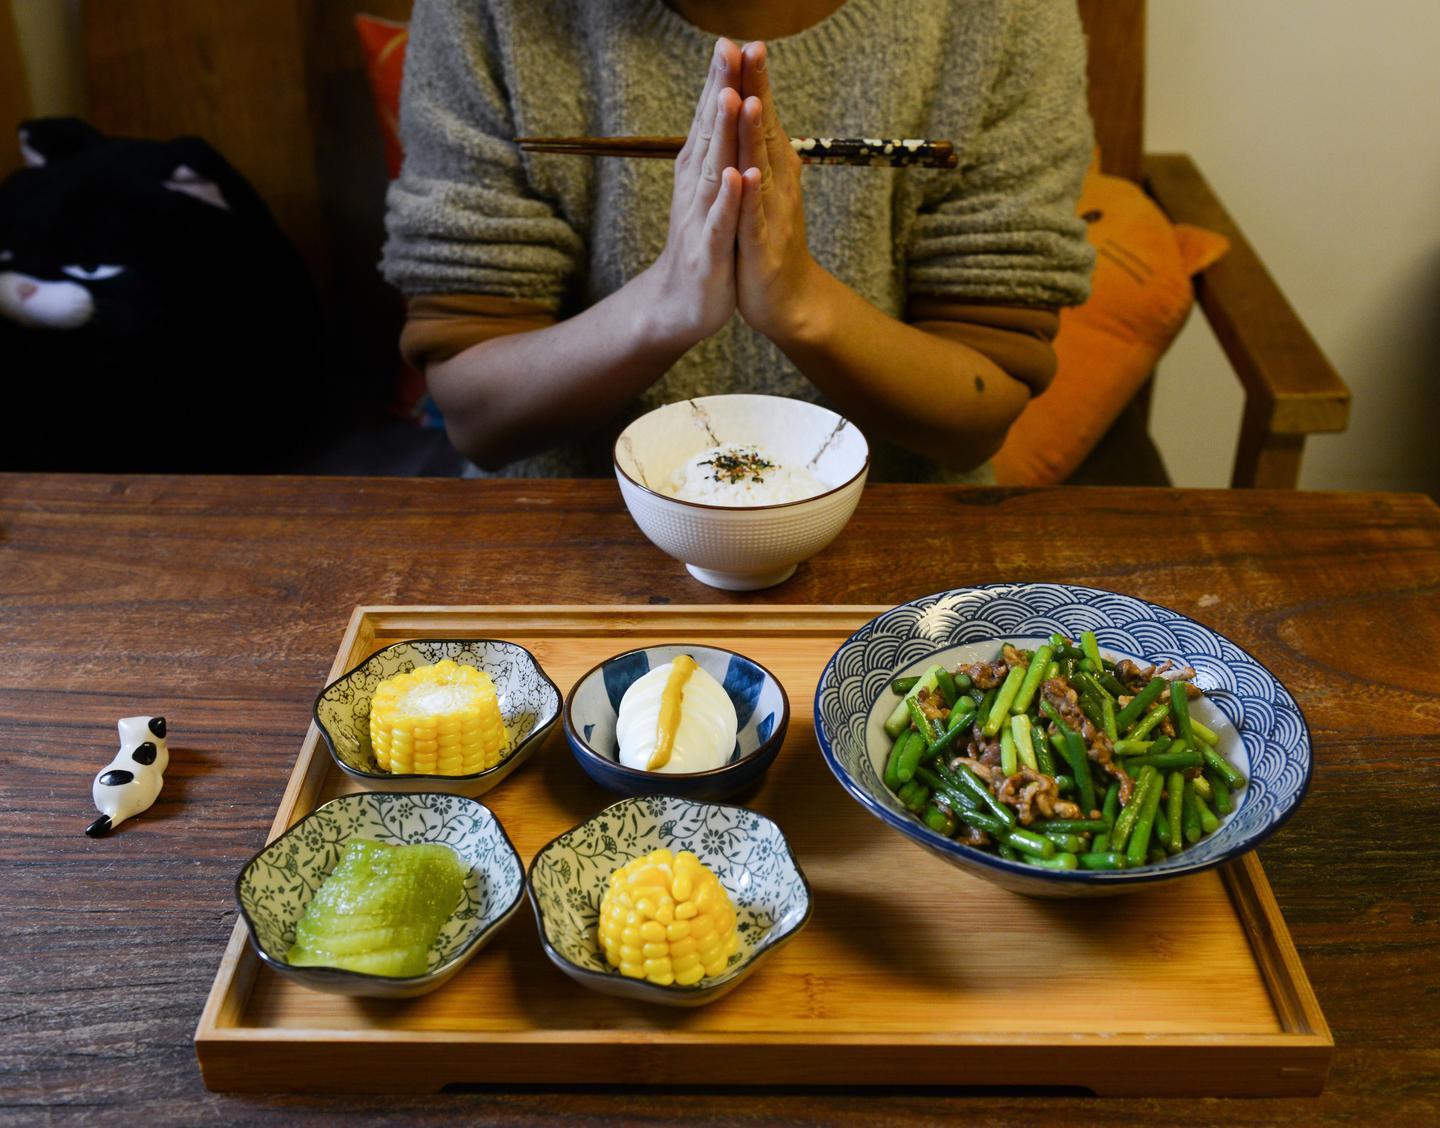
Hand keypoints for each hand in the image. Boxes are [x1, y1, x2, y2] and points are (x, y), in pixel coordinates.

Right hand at [643, 38, 743, 347]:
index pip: (710, 119)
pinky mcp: (711, 252)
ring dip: (721, 134)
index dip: (719, 80)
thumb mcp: (709, 192)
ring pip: (715, 169)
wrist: (682, 305)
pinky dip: (730, 200)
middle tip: (727, 47)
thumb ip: (713, 152)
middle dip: (719, 90)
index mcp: (701, 172)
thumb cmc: (704, 244)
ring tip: (730, 96)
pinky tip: (737, 177)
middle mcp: (697, 188)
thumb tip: (718, 108)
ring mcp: (702, 219)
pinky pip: (723, 222)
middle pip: (709, 132)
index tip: (729, 39)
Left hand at [735, 40, 824, 343]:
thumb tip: (755, 109)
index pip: (761, 115)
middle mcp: (776, 183)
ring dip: (756, 135)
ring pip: (761, 168)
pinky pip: (754, 217)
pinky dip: (751, 197)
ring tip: (750, 101)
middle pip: (765, 129)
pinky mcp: (761, 245)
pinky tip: (747, 177)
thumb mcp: (763, 189)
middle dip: (756, 90)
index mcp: (772, 167)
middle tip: (751, 48)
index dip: (754, 80)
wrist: (786, 299)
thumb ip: (760, 150)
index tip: (746, 41)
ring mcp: (770, 213)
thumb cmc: (769, 240)